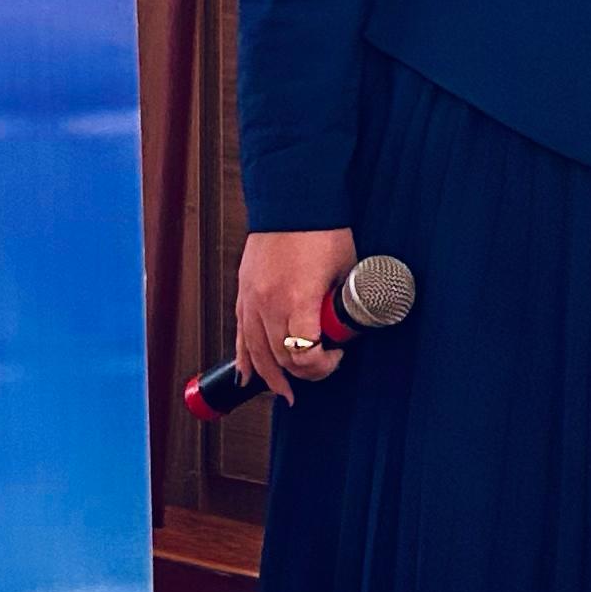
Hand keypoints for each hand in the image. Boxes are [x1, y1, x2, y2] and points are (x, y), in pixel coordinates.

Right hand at [234, 229, 358, 406]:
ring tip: (284, 392)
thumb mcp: (345, 270)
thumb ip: (343, 302)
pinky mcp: (243, 293)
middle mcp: (269, 305)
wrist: (293, 199)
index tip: (338, 356)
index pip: (305, 356)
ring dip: (271, 377)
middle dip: (303, 372)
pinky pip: (240, 335)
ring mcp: (251, 300)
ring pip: (256, 354)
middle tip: (321, 368)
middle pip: (281, 359)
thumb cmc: (321, 229)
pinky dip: (245, 359)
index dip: (324, 366)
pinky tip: (248, 377)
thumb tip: (350, 325)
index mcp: (297, 301)